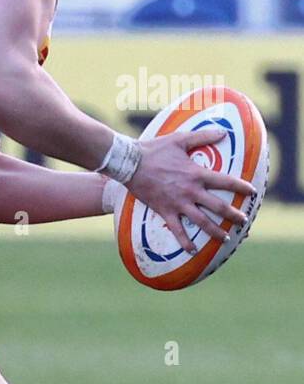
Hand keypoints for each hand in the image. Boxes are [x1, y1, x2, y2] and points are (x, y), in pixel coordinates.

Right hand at [127, 127, 257, 254]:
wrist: (130, 163)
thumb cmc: (155, 150)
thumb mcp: (180, 139)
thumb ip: (203, 136)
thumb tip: (224, 132)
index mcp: (197, 174)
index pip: (226, 182)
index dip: (241, 187)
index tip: (252, 192)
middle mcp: (191, 191)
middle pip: (218, 207)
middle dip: (233, 215)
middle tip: (243, 222)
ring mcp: (178, 203)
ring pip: (202, 222)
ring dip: (215, 231)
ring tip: (225, 238)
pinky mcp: (165, 211)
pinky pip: (177, 230)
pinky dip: (185, 241)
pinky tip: (193, 250)